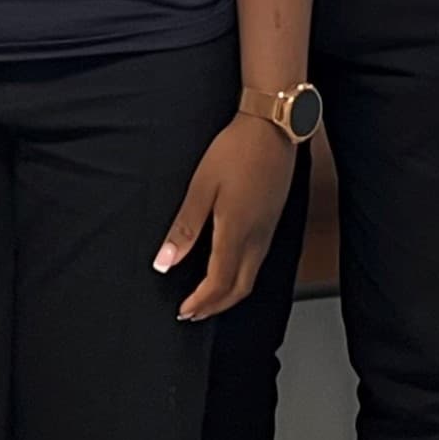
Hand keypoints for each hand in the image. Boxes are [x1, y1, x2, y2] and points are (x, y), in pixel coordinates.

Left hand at [156, 116, 294, 321]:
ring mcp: (268, 230)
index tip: (183, 310)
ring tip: (208, 298)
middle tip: (193, 313)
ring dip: (229, 294)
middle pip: (239, 289)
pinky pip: (258, 262)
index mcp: (236, 232)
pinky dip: (241, 277)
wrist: (273, 126)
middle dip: (216, 307)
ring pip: (251, 278)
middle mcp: (257, 238)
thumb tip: (165, 262)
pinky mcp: (273, 220)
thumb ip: (185, 228)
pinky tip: (229, 268)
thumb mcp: (202, 186)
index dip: (200, 302)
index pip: (219, 283)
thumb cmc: (236, 150)